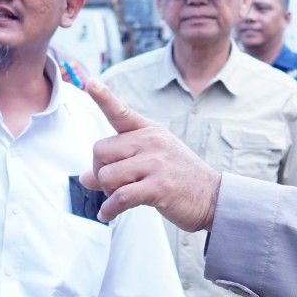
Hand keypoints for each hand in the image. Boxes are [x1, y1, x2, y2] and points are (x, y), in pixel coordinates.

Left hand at [83, 79, 221, 229]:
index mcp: (149, 131)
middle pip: (100, 151)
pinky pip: (120, 197)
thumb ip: (117, 164)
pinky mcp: (158, 188)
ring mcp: (155, 164)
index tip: (89, 82)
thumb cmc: (179, 178)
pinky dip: (109, 209)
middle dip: (99, 171)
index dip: (103, 97)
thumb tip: (83, 178)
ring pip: (106, 176)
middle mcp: (151, 142)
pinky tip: (107, 214)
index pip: (121, 112)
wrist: (213, 197)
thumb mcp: (150, 162)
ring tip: (120, 196)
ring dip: (106, 192)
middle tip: (112, 184)